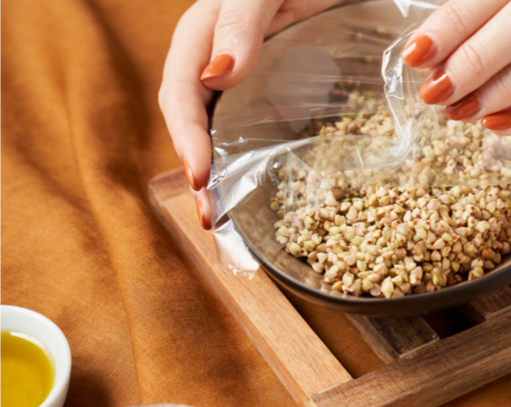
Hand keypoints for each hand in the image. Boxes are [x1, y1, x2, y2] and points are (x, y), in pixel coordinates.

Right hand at [159, 0, 347, 229]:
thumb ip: (240, 21)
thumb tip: (215, 76)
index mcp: (201, 36)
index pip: (181, 94)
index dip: (186, 138)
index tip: (201, 176)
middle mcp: (214, 64)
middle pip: (194, 125)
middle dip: (199, 173)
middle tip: (211, 218)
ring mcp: (241, 82)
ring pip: (219, 134)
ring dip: (220, 177)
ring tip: (225, 218)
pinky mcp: (268, 94)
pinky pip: (250, 131)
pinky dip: (249, 163)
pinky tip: (256, 190)